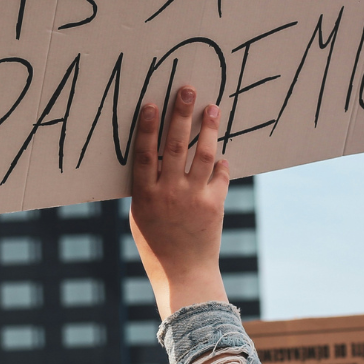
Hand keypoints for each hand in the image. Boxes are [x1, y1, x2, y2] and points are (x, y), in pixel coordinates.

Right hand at [130, 86, 228, 318]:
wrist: (183, 274)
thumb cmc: (156, 245)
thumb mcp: (141, 216)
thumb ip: (147, 187)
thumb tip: (155, 157)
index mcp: (145, 195)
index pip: (145, 153)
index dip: (147, 127)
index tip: (152, 103)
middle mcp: (169, 193)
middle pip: (175, 145)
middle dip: (181, 114)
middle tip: (187, 90)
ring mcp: (194, 198)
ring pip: (203, 155)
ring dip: (209, 128)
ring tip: (213, 108)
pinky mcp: (214, 205)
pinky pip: (221, 175)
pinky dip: (223, 163)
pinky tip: (222, 154)